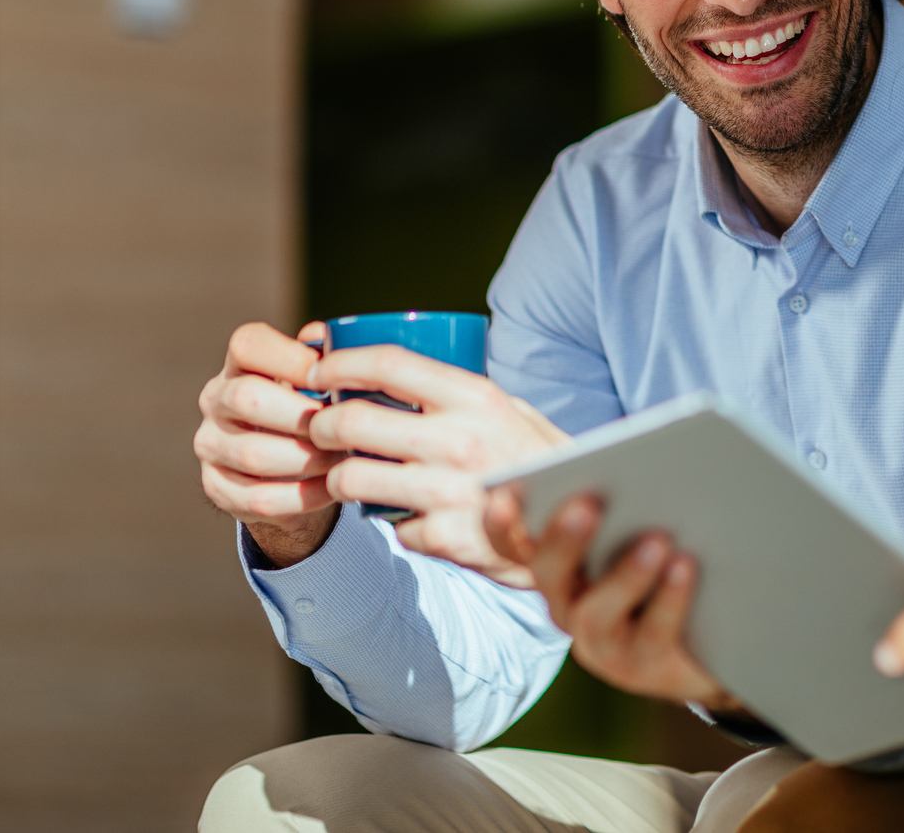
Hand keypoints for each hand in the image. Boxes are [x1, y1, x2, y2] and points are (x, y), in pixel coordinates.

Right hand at [194, 321, 344, 564]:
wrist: (296, 470)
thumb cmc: (315, 410)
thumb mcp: (321, 381)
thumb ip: (326, 358)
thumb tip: (323, 336)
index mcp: (240, 363)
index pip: (248, 344)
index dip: (291, 359)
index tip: (331, 378)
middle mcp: (215, 399)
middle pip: (247, 398)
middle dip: (303, 416)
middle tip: (343, 428)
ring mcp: (210, 445)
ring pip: (253, 453)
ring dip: (307, 459)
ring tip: (344, 459)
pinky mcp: (216, 488)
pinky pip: (258, 497)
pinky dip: (301, 496)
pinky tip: (331, 489)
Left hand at [307, 345, 566, 586]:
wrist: (585, 532)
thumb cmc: (538, 460)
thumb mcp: (511, 411)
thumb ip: (459, 393)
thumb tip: (385, 367)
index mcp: (477, 397)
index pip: (389, 364)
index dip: (341, 363)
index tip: (318, 370)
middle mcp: (461, 440)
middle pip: (353, 421)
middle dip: (322, 426)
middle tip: (321, 431)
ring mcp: (450, 493)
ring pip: (351, 478)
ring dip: (338, 478)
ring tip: (348, 476)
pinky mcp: (444, 540)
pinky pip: (388, 526)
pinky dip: (391, 523)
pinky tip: (408, 517)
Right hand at [485, 489, 735, 707]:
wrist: (710, 639)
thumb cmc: (664, 564)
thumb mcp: (640, 526)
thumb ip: (627, 498)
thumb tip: (644, 458)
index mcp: (557, 562)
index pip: (510, 542)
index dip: (499, 521)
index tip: (505, 492)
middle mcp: (566, 604)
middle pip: (549, 573)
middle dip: (564, 540)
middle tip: (586, 505)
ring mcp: (600, 641)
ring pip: (597, 613)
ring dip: (626, 575)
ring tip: (658, 540)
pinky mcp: (641, 665)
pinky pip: (651, 634)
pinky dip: (670, 599)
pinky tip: (687, 566)